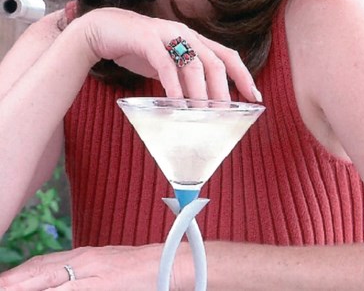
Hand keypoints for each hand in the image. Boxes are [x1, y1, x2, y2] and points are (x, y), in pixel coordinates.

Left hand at [0, 244, 162, 290]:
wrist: (167, 263)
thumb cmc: (135, 269)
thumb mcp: (102, 267)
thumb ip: (78, 271)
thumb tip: (53, 278)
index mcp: (81, 256)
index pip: (40, 266)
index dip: (16, 276)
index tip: (1, 282)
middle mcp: (82, 261)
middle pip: (39, 271)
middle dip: (14, 282)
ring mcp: (90, 275)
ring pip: (50, 280)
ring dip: (27, 285)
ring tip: (6, 287)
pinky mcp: (101, 286)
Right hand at [76, 8, 261, 101]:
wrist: (101, 30)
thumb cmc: (136, 49)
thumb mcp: (166, 63)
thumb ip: (183, 76)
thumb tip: (200, 105)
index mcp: (193, 39)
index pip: (227, 55)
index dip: (243, 75)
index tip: (255, 97)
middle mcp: (184, 33)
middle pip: (215, 61)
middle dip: (223, 90)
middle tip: (225, 114)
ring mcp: (166, 33)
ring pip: (193, 63)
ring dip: (200, 92)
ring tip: (203, 114)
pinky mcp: (146, 39)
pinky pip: (165, 63)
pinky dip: (173, 84)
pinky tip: (177, 102)